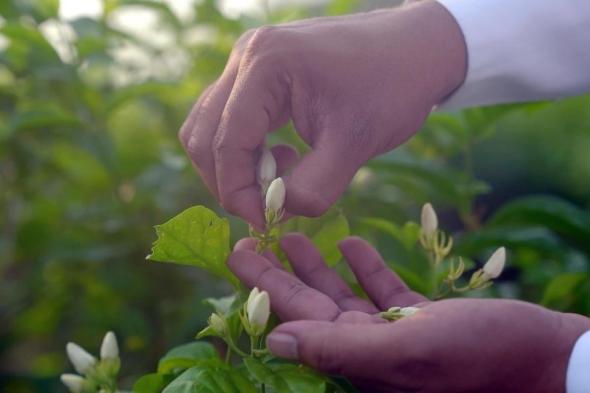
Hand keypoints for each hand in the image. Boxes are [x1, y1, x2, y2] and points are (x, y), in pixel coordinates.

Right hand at [180, 1, 466, 227]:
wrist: (417, 48)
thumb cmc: (393, 88)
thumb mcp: (355, 143)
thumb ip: (312, 187)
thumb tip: (275, 212)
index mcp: (266, 66)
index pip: (225, 142)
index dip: (237, 192)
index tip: (264, 222)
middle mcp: (247, 56)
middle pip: (203, 135)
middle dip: (228, 181)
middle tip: (266, 207)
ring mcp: (249, 61)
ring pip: (209, 127)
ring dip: (234, 165)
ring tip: (280, 179)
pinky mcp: (259, 72)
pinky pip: (230, 117)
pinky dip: (245, 149)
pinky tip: (284, 157)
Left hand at [228, 234, 589, 392]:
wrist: (546, 358)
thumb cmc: (482, 354)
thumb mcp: (407, 350)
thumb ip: (340, 348)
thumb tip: (276, 342)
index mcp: (360, 359)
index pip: (297, 319)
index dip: (264, 287)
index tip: (239, 253)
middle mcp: (371, 349)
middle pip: (311, 304)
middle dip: (280, 271)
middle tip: (252, 237)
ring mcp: (396, 333)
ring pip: (343, 296)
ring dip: (318, 265)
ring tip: (293, 234)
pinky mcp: (421, 320)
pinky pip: (382, 291)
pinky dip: (366, 268)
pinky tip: (352, 244)